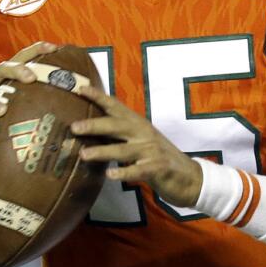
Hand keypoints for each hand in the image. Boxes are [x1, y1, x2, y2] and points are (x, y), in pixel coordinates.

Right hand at [0, 41, 59, 155]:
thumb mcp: (14, 103)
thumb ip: (37, 99)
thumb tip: (76, 101)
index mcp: (3, 78)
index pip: (19, 59)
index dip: (35, 51)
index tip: (53, 48)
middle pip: (0, 70)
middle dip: (16, 71)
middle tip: (30, 77)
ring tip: (0, 110)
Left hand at [70, 86, 202, 207]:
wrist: (191, 178)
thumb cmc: (160, 159)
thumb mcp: (142, 142)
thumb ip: (121, 136)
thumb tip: (92, 130)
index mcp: (140, 125)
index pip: (117, 108)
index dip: (99, 97)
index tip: (80, 88)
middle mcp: (145, 134)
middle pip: (117, 126)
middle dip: (95, 125)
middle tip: (74, 127)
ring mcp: (152, 151)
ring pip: (123, 150)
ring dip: (103, 151)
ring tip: (83, 154)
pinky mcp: (157, 169)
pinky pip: (138, 170)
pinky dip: (124, 172)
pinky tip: (110, 175)